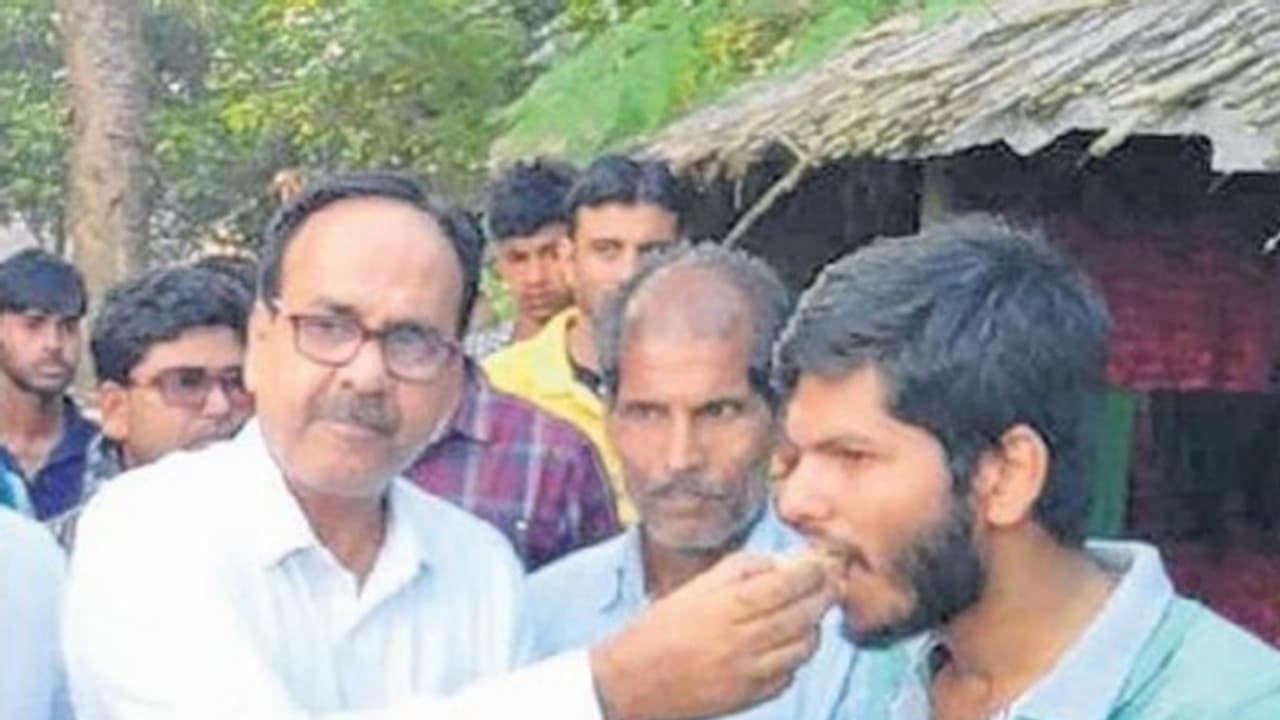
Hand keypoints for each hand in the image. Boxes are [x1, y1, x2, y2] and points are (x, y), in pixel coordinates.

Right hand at [589, 551, 832, 719]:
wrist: (630, 683)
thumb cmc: (658, 628)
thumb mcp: (693, 587)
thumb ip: (738, 570)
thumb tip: (779, 563)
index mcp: (727, 607)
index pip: (788, 585)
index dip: (812, 572)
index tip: (822, 563)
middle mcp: (743, 641)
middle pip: (803, 615)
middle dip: (824, 596)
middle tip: (832, 584)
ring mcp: (749, 673)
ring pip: (803, 648)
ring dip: (813, 627)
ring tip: (809, 614)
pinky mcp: (749, 698)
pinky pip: (788, 675)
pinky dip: (794, 658)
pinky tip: (786, 644)